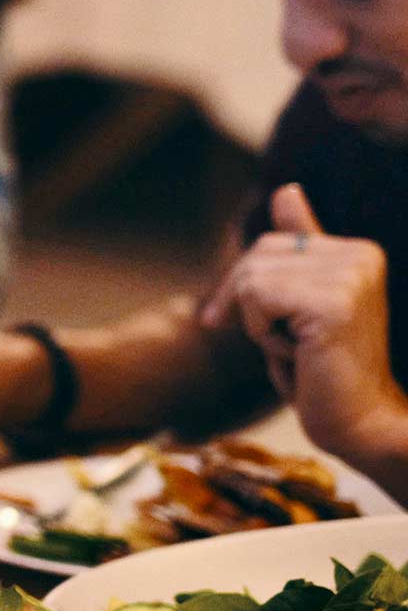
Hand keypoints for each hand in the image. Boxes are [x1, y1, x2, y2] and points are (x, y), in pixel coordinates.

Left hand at [214, 185, 407, 460]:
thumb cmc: (324, 368)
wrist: (358, 422)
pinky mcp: (333, 302)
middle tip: (292, 344)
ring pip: (251, 279)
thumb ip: (298, 246)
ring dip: (260, 324)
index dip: (249, 289)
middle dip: (251, 305)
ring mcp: (350, 276)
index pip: (269, 244)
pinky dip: (262, 333)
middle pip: (255, 256)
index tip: (265, 326)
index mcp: (356, 250)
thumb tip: (286, 188)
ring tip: (302, 348)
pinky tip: (301, 353)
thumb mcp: (301, 300)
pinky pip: (255, 299)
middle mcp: (360, 254)